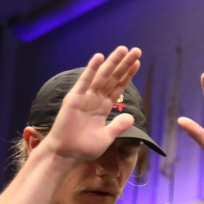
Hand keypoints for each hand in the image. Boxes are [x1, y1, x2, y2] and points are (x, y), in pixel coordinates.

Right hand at [40, 46, 141, 161]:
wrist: (66, 154)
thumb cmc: (83, 147)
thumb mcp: (107, 136)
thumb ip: (118, 125)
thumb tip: (131, 116)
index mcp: (103, 107)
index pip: (118, 87)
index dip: (128, 75)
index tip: (137, 63)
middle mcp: (95, 99)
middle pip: (113, 78)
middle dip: (124, 64)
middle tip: (136, 50)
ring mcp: (85, 97)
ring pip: (102, 76)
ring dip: (112, 62)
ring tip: (123, 49)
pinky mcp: (74, 99)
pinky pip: (85, 81)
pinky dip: (92, 69)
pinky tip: (99, 57)